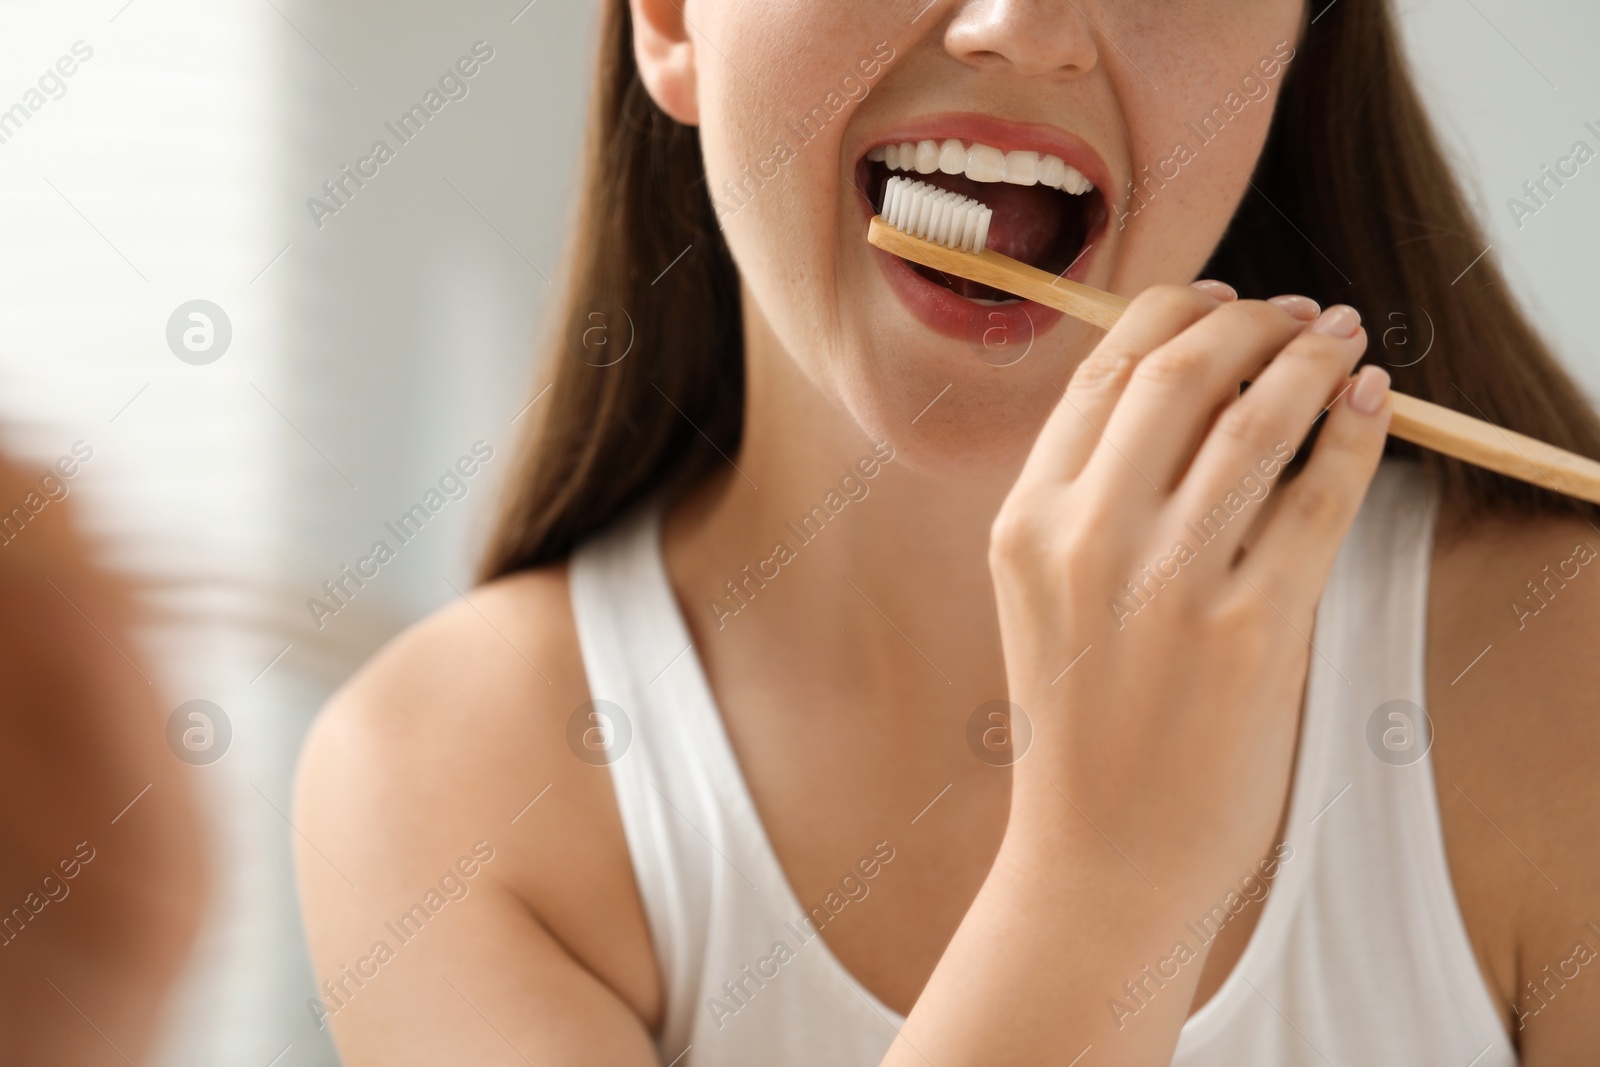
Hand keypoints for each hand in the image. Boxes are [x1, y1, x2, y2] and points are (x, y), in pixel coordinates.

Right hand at [990, 282, 1390, 910]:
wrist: (1100, 858)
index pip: (1102, 373)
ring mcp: (1168, 584)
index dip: (1172, 312)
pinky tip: (1373, 405)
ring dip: (1313, 359)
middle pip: (1178, 370)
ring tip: (1343, 342)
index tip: (1223, 298)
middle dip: (1249, 319)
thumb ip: (1095, 498)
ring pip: (1256, 416)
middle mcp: (1085, 539)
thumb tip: (1203, 385)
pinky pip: (1321, 494)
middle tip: (1294, 313)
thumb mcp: (1048, 598)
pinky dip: (1357, 432)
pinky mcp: (1252, 630)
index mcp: (1024, 524)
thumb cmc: (1083, 725)